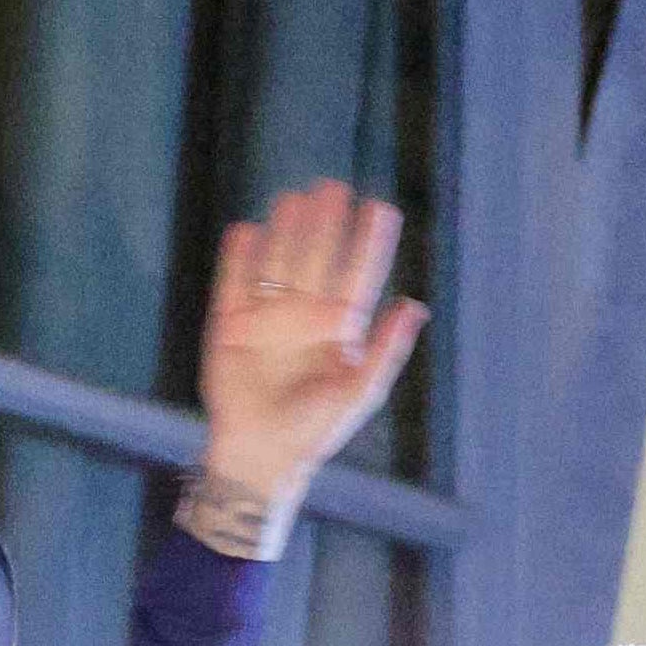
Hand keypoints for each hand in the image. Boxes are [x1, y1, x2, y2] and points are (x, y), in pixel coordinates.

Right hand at [187, 180, 427, 555]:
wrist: (260, 456)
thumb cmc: (315, 430)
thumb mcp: (359, 391)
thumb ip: (386, 349)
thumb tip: (416, 305)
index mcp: (339, 329)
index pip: (358, 275)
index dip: (369, 243)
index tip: (380, 208)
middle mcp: (304, 317)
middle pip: (317, 258)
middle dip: (325, 225)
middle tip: (333, 188)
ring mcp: (266, 318)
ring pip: (278, 263)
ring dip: (286, 231)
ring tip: (295, 198)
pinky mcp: (229, 326)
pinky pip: (234, 284)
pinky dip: (239, 259)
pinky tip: (247, 231)